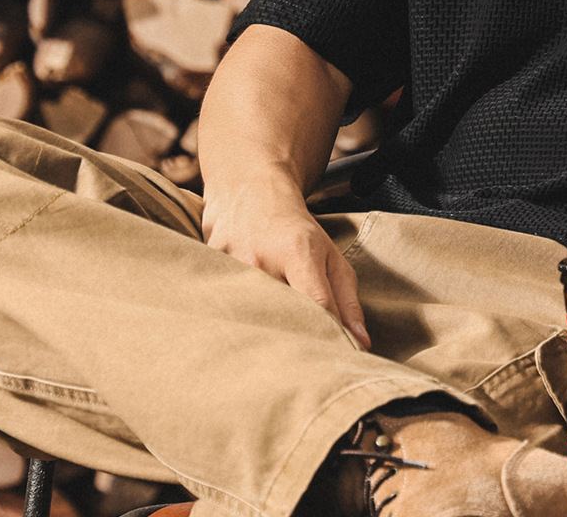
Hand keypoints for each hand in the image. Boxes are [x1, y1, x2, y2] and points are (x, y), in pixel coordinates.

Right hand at [201, 180, 370, 349]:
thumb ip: (347, 301)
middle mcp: (261, 260)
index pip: (316, 304)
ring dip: (257, 338)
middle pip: (278, 318)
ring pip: (245, 319)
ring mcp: (228, 266)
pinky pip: (220, 311)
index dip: (327, 337)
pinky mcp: (205, 272)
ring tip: (266, 356)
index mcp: (299, 252)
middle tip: (300, 372)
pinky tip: (236, 334)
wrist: (250, 193)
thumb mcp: (331, 258)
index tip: (334, 362)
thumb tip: (361, 343)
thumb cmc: (296, 232)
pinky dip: (230, 326)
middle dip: (291, 345)